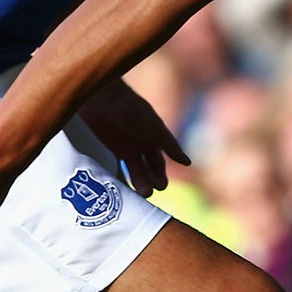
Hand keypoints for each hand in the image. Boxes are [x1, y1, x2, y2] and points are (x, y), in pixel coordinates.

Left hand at [78, 77, 188, 196]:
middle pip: (146, 169)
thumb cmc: (133, 110)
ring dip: (136, 182)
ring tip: (139, 193)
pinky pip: (114, 167)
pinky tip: (119, 189)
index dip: (160, 175)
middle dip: (149, 181)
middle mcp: (140, 144)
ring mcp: (123, 147)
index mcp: (153, 139)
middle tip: (149, 192)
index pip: (158, 163)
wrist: (103, 98)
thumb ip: (170, 146)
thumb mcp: (155, 129)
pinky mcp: (107, 148)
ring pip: (131, 170)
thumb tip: (188, 163)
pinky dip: (117, 178)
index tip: (161, 186)